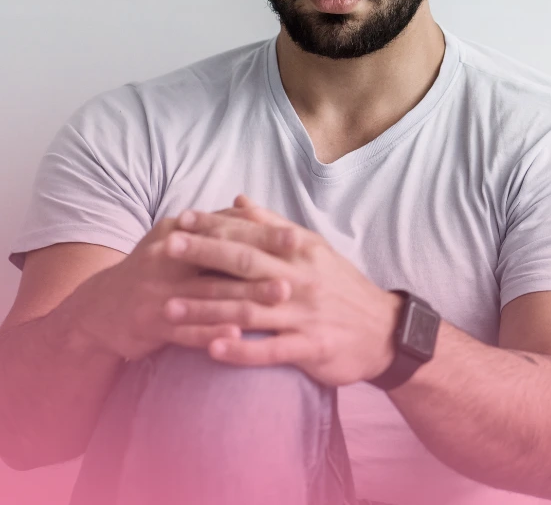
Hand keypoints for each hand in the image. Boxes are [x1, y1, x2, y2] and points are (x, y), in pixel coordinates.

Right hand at [66, 209, 292, 361]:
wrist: (98, 308)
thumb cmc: (151, 272)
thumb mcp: (175, 241)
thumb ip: (213, 225)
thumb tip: (251, 205)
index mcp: (176, 233)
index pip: (224, 230)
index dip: (261, 234)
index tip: (297, 238)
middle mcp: (165, 256)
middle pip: (221, 260)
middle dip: (261, 264)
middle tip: (296, 268)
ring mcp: (156, 290)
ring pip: (208, 295)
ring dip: (246, 297)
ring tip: (280, 298)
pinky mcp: (148, 321)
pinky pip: (185, 329)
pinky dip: (212, 333)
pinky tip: (238, 337)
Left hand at [160, 195, 401, 386]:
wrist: (385, 331)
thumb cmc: (341, 286)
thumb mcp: (313, 249)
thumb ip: (274, 225)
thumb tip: (239, 199)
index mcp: (300, 250)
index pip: (251, 233)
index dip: (215, 226)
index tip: (182, 220)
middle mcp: (300, 278)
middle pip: (245, 264)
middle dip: (204, 255)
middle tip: (166, 248)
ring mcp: (305, 314)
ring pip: (249, 309)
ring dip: (208, 308)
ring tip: (170, 307)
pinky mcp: (311, 347)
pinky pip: (270, 350)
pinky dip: (241, 350)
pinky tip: (211, 348)